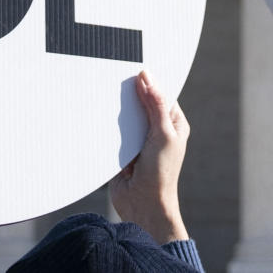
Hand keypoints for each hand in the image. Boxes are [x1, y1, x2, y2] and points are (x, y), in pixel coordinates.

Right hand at [109, 70, 188, 243]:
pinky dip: (108, 125)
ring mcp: (138, 139)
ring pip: (125, 115)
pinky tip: (99, 115)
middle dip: (131, 94)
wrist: (142, 204)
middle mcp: (156, 128)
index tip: (135, 67)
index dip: (150, 81)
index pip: (162, 94)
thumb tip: (147, 76)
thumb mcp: (162, 133)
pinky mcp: (122, 148)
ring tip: (107, 97)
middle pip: (141, 102)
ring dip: (118, 110)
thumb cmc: (161, 173)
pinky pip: (113, 130)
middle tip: (116, 78)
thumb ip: (155, 105)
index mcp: (173, 123)